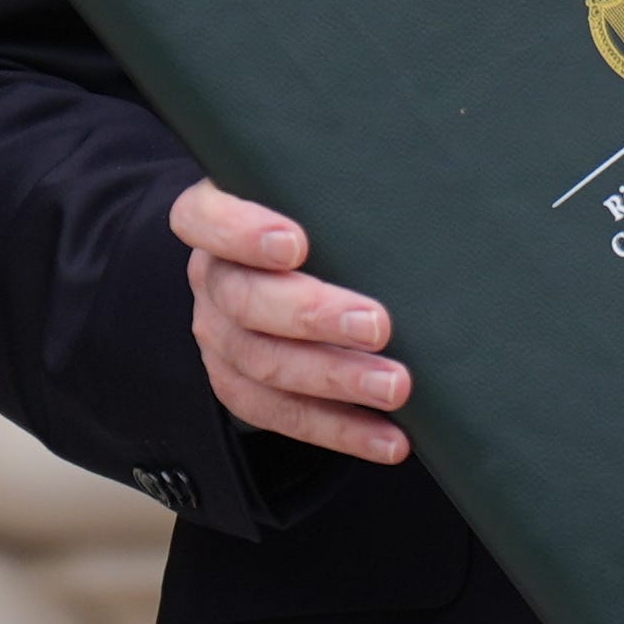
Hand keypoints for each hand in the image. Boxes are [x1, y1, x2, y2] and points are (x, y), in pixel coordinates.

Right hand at [174, 174, 407, 464]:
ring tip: (396, 387)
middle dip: (314, 317)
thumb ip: (338, 192)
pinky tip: (388, 439)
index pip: (205, 218)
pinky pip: (283, 416)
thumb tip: (417, 185)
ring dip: (336, 380)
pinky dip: (340, 430)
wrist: (294, 267)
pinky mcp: (240, 385)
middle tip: (377, 326)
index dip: (242, 232)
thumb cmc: (318, 217)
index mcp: (215, 218)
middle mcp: (211, 278)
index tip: (296, 244)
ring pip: (264, 365)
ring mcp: (219, 336)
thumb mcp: (315, 193)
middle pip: (244, 301)